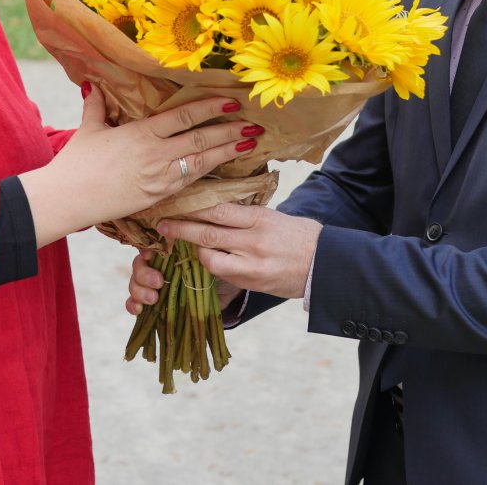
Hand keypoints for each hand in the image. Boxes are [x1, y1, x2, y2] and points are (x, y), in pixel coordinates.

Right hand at [20, 85, 261, 246]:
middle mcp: (156, 153)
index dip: (211, 107)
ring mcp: (160, 177)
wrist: (69, 198)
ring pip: (202, 162)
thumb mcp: (90, 129)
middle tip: (255, 124)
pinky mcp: (159, 196)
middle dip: (230, 131)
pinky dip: (209, 173)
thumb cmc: (77, 162)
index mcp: (142, 132)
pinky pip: (190, 182)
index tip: (231, 100)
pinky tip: (224, 167)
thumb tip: (94, 84)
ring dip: (227, 152)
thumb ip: (98, 106)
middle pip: (202, 138)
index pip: (185, 116)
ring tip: (250, 144)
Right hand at [125, 248, 242, 315]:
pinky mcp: (154, 300)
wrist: (227, 291)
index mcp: (170, 249)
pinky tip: (138, 310)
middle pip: (139, 265)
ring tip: (154, 299)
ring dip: (139, 290)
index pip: (149, 246)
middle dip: (144, 274)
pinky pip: (134, 301)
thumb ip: (196, 248)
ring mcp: (154, 283)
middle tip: (159, 282)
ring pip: (135, 282)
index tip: (149, 256)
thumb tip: (188, 241)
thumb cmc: (218, 266)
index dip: (145, 250)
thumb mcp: (209, 256)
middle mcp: (158, 264)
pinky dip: (132, 304)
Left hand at [157, 203, 322, 299]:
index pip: (219, 210)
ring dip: (195, 251)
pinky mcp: (252, 283)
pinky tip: (206, 259)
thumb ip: (246, 215)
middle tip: (162, 225)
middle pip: (208, 233)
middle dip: (181, 229)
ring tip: (184, 244)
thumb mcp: (275, 216)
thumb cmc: (300, 235)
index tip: (175, 204)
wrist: (324, 264)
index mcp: (260, 218)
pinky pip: (222, 274)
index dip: (193, 207)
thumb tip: (215, 210)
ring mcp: (252, 265)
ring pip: (211, 258)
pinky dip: (211, 265)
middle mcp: (254, 241)